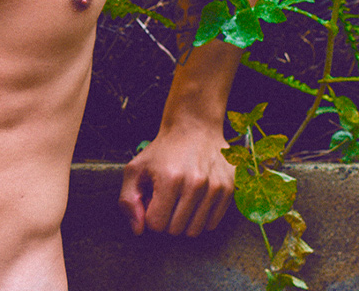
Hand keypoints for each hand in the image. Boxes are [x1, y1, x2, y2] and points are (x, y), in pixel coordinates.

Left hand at [118, 123, 234, 236]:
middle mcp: (196, 184)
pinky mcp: (230, 189)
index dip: (150, 215)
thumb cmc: (162, 151)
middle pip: (175, 230)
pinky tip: (195, 200)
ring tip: (180, 199)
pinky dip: (201, 218)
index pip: (156, 224)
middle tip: (166, 199)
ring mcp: (216, 187)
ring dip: (183, 220)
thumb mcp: (135, 169)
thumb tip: (138, 230)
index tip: (153, 199)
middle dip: (166, 219)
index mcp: (170, 179)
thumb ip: (128, 200)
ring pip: (194, 230)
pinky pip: (212, 224)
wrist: (195, 127)